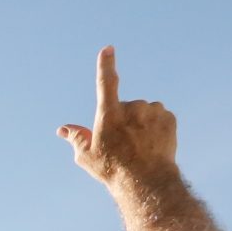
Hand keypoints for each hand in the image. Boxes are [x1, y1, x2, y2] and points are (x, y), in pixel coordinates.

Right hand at [58, 45, 176, 191]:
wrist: (147, 182)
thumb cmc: (112, 170)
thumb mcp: (87, 156)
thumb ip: (77, 138)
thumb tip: (63, 129)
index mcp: (109, 114)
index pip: (106, 83)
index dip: (106, 65)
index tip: (108, 49)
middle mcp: (132, 107)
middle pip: (124, 107)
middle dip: (123, 120)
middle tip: (122, 144)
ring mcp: (152, 111)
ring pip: (143, 111)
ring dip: (140, 122)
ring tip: (139, 145)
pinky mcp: (168, 116)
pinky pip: (158, 116)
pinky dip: (155, 126)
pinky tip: (152, 143)